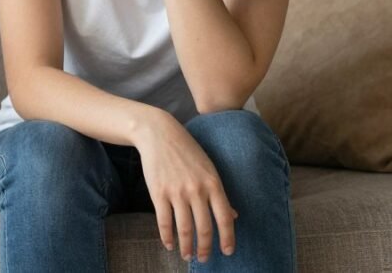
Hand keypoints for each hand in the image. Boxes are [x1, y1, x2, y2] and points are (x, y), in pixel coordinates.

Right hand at [137, 111, 237, 262]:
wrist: (158, 133)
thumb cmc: (186, 150)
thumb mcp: (208, 168)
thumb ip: (219, 193)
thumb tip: (233, 216)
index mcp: (213, 184)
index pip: (225, 218)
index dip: (228, 238)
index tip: (227, 252)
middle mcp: (197, 190)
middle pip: (204, 228)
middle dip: (205, 248)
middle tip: (203, 259)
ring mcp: (176, 192)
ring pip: (184, 228)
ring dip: (186, 247)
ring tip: (187, 256)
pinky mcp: (158, 192)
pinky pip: (164, 221)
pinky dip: (167, 236)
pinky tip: (169, 244)